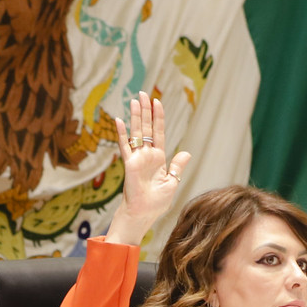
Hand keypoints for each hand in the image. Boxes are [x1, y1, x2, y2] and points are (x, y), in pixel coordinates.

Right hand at [105, 93, 190, 246]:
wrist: (144, 213)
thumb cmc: (157, 203)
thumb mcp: (172, 183)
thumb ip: (177, 167)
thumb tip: (187, 152)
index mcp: (159, 158)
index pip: (158, 133)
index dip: (158, 117)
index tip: (157, 102)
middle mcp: (147, 155)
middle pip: (146, 128)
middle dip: (145, 110)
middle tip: (142, 93)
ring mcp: (137, 158)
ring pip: (136, 132)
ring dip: (136, 116)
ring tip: (134, 99)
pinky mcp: (129, 164)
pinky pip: (125, 145)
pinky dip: (122, 133)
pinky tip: (119, 120)